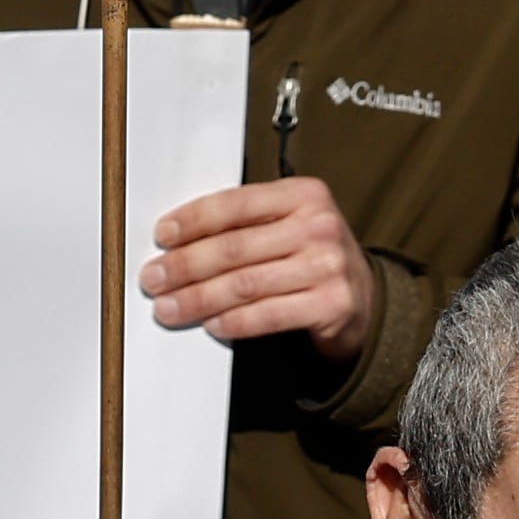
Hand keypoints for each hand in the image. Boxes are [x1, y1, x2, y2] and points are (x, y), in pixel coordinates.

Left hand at [141, 177, 373, 363]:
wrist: (364, 299)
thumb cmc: (311, 257)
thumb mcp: (288, 224)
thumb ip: (245, 224)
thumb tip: (177, 240)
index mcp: (303, 194)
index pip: (236, 204)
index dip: (193, 219)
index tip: (162, 235)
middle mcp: (319, 225)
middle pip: (235, 247)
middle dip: (186, 265)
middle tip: (153, 279)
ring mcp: (328, 266)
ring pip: (246, 284)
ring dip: (199, 298)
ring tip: (170, 307)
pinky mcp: (332, 304)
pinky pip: (269, 315)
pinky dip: (234, 321)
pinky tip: (211, 324)